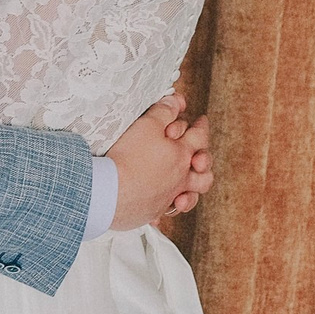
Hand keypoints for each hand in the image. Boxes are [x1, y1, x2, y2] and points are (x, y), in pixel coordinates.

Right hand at [106, 95, 197, 230]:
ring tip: (186, 188)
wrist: (110, 191)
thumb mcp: (147, 125)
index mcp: (182, 155)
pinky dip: (165, 209)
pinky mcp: (152, 211)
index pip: (200, 136)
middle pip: (204, 171)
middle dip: (204, 161)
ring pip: (191, 196)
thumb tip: (177, 101)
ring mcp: (168, 197)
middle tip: (199, 155)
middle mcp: (181, 178)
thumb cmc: (128, 159)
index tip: (202, 120)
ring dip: (192, 191)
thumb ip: (164, 112)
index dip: (201, 125)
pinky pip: (164, 212)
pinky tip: (160, 209)